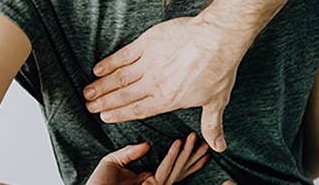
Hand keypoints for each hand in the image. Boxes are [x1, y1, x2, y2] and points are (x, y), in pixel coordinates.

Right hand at [84, 16, 243, 151]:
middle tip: (89, 106)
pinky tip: (98, 68)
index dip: (118, 114)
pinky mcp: (147, 43)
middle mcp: (154, 84)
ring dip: (101, 85)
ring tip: (88, 91)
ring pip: (119, 78)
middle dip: (103, 102)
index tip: (104, 116)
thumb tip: (218, 146)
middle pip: (123, 96)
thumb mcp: (216, 101)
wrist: (217, 39)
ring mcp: (148, 63)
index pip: (137, 110)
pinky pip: (123, 55)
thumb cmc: (218, 69)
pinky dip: (109, 63)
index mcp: (167, 100)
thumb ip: (211, 125)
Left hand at [86, 132, 210, 184]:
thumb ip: (130, 152)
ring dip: (187, 153)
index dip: (184, 155)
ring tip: (196, 138)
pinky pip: (164, 170)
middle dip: (194, 156)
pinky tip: (178, 143)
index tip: (194, 143)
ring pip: (175, 169)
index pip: (170, 166)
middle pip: (179, 169)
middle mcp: (153, 184)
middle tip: (207, 142)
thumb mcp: (112, 163)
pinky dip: (172, 156)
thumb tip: (147, 144)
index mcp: (146, 179)